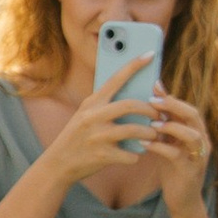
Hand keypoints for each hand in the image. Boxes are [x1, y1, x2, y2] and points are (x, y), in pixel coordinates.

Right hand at [47, 61, 160, 192]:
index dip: (134, 65)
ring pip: (135, 130)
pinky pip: (130, 154)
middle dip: (150, 109)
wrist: (58, 163)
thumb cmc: (78, 137)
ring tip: (153, 135)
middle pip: (130, 105)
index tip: (150, 54)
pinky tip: (136, 154)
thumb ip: (105, 105)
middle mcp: (93, 116)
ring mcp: (97, 136)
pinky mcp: (102, 155)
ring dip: (149, 133)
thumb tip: (137, 96)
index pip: (116, 78)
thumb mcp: (86, 115)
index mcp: (92, 103)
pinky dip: (137, 155)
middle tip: (160, 115)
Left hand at [141, 90, 211, 209]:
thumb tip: (153, 98)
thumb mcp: (168, 143)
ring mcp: (199, 156)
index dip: (171, 97)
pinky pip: (178, 156)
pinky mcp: (191, 171)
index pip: (188, 108)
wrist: (182, 199)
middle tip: (152, 102)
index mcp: (196, 132)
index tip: (153, 88)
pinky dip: (161, 148)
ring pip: (192, 135)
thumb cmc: (172, 168)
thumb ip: (163, 123)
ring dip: (171, 127)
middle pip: (194, 116)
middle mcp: (202, 141)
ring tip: (152, 125)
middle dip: (173, 106)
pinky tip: (145, 145)